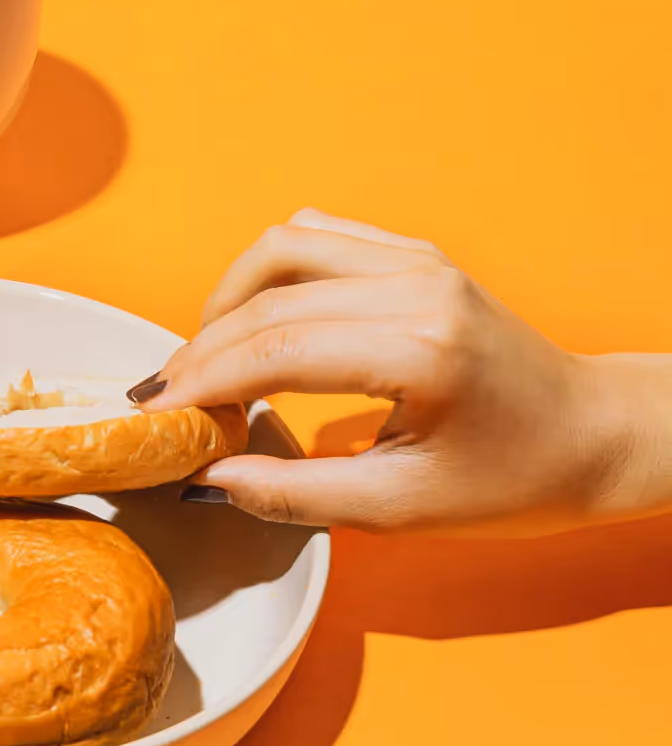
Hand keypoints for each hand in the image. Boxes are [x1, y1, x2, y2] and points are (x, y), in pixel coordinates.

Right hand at [130, 209, 671, 535]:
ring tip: (204, 356)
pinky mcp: (414, 253)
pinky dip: (267, 272)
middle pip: (269, 300)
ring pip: (282, 247)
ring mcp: (417, 260)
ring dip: (228, 298)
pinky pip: (314, 236)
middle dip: (201, 349)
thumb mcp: (401, 509)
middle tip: (163, 397)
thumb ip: (294, 495)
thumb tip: (207, 477)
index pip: (277, 351)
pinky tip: (252, 318)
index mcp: (422, 350)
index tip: (154, 414)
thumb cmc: (514, 481)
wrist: (592, 436)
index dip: (202, 382)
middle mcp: (418, 286)